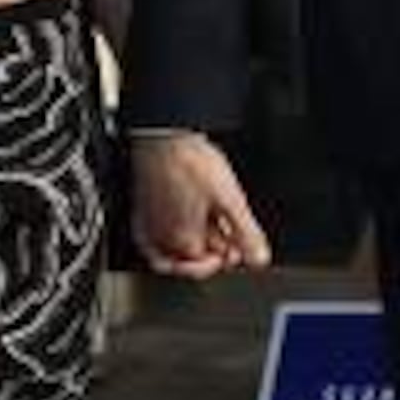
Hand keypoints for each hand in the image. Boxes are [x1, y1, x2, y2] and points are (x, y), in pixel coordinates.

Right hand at [132, 132, 270, 278]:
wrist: (163, 135)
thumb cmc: (191, 161)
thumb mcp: (230, 199)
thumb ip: (246, 233)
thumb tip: (259, 259)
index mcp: (183, 239)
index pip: (206, 264)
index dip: (227, 254)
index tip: (238, 242)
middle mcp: (160, 238)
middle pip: (188, 258)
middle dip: (209, 247)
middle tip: (225, 230)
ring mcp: (147, 224)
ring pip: (169, 250)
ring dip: (191, 242)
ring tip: (209, 224)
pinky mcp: (140, 211)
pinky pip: (149, 240)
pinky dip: (165, 240)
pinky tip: (177, 229)